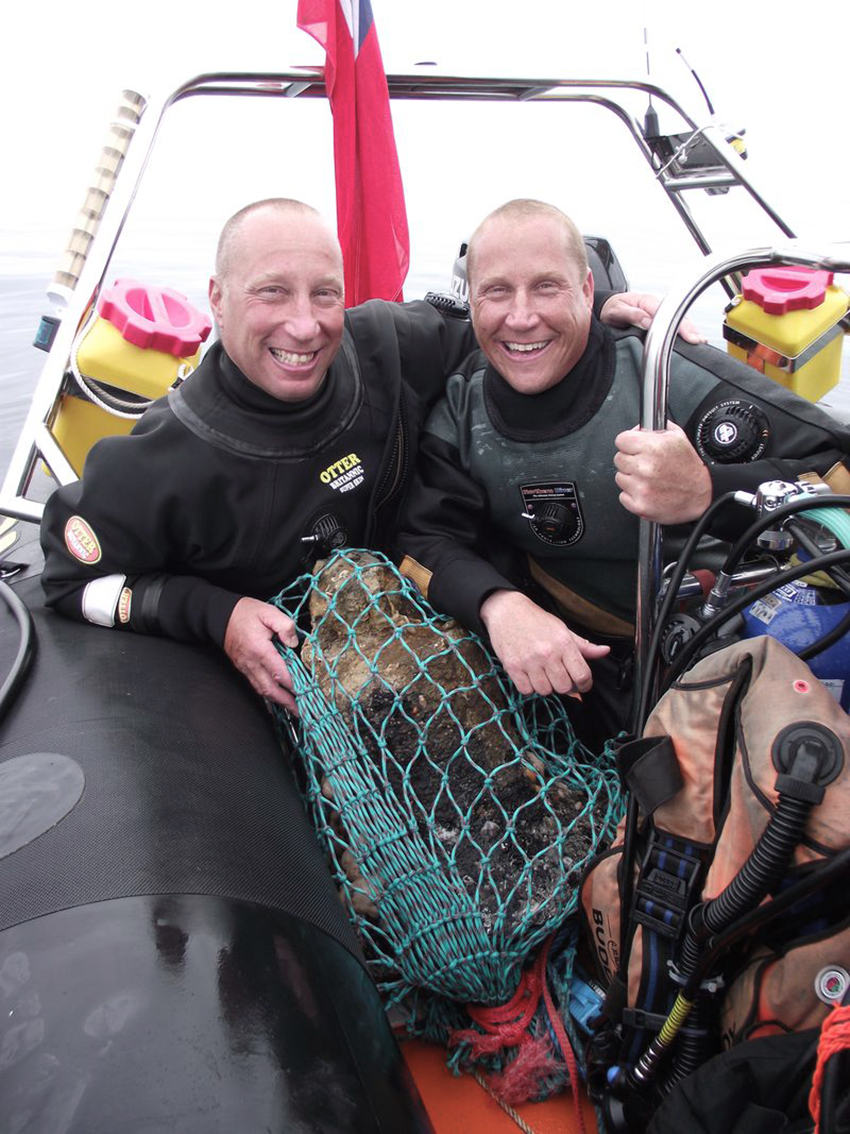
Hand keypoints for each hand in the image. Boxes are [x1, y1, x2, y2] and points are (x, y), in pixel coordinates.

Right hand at [223, 597, 299, 711]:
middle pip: (270, 689)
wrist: (221, 616)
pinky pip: (256, 685)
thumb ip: (284, 625)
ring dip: (279, 701)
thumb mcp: (269, 612)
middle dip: (287, 702)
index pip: (280, 673)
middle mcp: (252, 663)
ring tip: (294, 709)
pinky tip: (278, 698)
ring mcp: (246, 668)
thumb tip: (294, 643)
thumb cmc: (246, 613)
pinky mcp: (243, 668)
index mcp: (260, 650)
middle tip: (302, 710)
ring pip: (263, 691)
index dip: (294, 685)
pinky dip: (269, 695)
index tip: (307, 692)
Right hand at [480, 590, 609, 696]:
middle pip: (564, 687)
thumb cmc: (536, 621)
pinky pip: (526, 690)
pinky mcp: (513, 667)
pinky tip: (530, 675)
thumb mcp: (563, 630)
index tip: (582, 685)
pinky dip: (529, 687)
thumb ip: (584, 646)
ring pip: (545, 691)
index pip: (582, 675)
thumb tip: (606, 651)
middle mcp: (547, 653)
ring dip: (546, 686)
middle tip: (561, 679)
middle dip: (565, 687)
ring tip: (543, 675)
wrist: (506, 611)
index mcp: (563, 643)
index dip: (585, 685)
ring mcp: (529, 661)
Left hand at [600, 291, 706, 344]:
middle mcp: (656, 305)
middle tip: (698, 341)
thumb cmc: (611, 309)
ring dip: (690, 329)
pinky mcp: (659, 319)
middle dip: (689, 328)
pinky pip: (674, 323)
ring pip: (678, 319)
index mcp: (647, 302)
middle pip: (677, 315)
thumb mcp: (616, 311)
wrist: (607, 308)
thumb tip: (647, 321)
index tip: (686, 336)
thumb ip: (631, 315)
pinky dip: (684, 330)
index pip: (667, 313)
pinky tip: (692, 338)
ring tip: (700, 341)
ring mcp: (659, 311)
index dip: (678, 325)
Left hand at [614, 422, 711, 522]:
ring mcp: (641, 488)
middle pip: (618, 459)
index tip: (633, 447)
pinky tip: (647, 491)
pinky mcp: (639, 505)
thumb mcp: (678, 438)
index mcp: (653, 448)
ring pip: (619, 477)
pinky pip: (623, 496)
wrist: (701, 496)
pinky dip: (632, 494)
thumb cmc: (689, 469)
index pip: (621, 440)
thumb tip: (639, 428)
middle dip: (630, 460)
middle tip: (645, 465)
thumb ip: (657, 428)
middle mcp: (644, 467)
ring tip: (649, 479)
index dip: (628, 442)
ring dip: (631, 478)